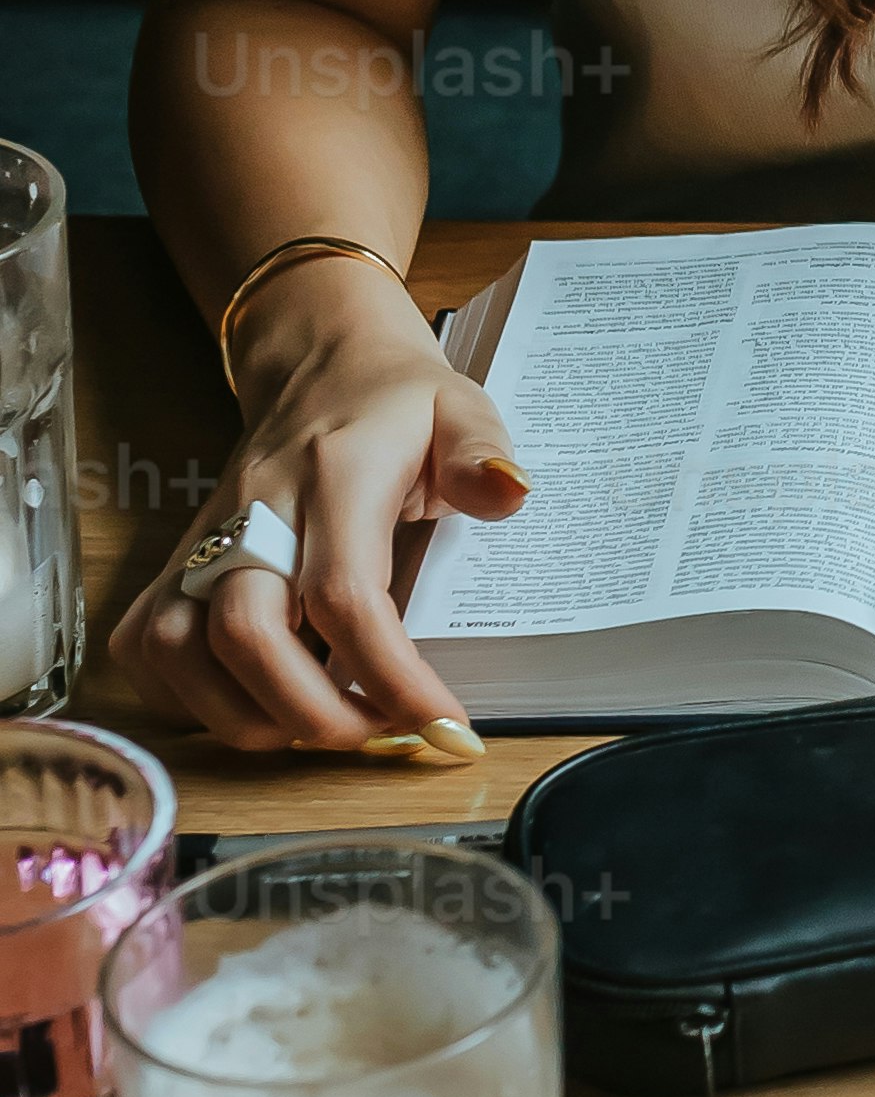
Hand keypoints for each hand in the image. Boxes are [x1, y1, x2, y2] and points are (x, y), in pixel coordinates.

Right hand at [108, 256, 523, 755]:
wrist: (319, 363)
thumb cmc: (397, 402)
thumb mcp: (460, 409)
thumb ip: (483, 452)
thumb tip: (507, 493)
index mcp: (334, 476)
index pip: (344, 594)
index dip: (390, 677)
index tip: (443, 727)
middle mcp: (255, 511)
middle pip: (247, 632)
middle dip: (314, 712)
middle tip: (380, 733)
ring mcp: (205, 538)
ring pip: (178, 647)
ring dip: (246, 715)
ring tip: (322, 727)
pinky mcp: (176, 561)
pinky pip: (144, 643)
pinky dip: (187, 697)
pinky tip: (254, 705)